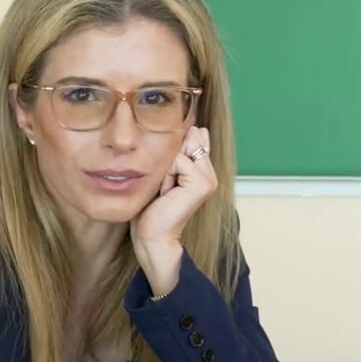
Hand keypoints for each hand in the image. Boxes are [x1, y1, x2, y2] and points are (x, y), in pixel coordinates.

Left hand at [131, 126, 215, 296]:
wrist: (151, 235)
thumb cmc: (151, 207)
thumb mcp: (162, 172)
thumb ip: (176, 152)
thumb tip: (191, 126)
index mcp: (203, 167)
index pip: (193, 135)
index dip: (173, 148)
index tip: (165, 175)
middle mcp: (209, 171)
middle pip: (189, 137)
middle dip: (169, 155)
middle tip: (164, 183)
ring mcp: (209, 178)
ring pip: (183, 147)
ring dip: (166, 166)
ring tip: (164, 188)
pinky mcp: (202, 183)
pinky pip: (178, 160)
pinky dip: (166, 175)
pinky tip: (166, 193)